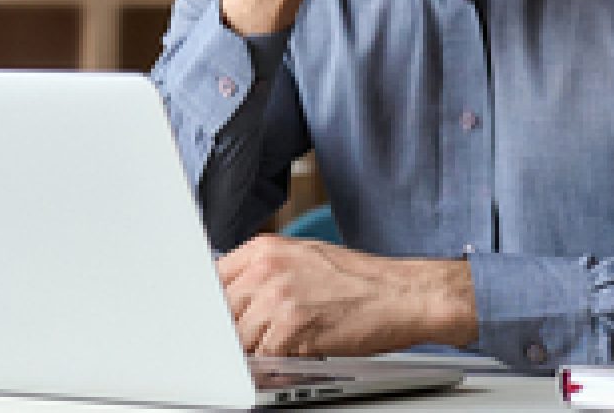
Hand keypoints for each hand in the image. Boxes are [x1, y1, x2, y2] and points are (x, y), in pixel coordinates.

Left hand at [217, 235, 476, 357]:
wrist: (404, 294)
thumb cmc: (359, 281)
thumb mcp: (303, 259)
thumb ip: (263, 273)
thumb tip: (231, 298)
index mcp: (264, 248)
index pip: (210, 279)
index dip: (210, 307)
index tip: (210, 321)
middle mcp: (265, 269)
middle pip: (218, 312)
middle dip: (229, 332)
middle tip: (252, 339)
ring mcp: (277, 298)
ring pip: (236, 339)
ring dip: (252, 351)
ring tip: (281, 346)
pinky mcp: (291, 329)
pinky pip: (260, 358)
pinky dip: (271, 365)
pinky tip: (292, 356)